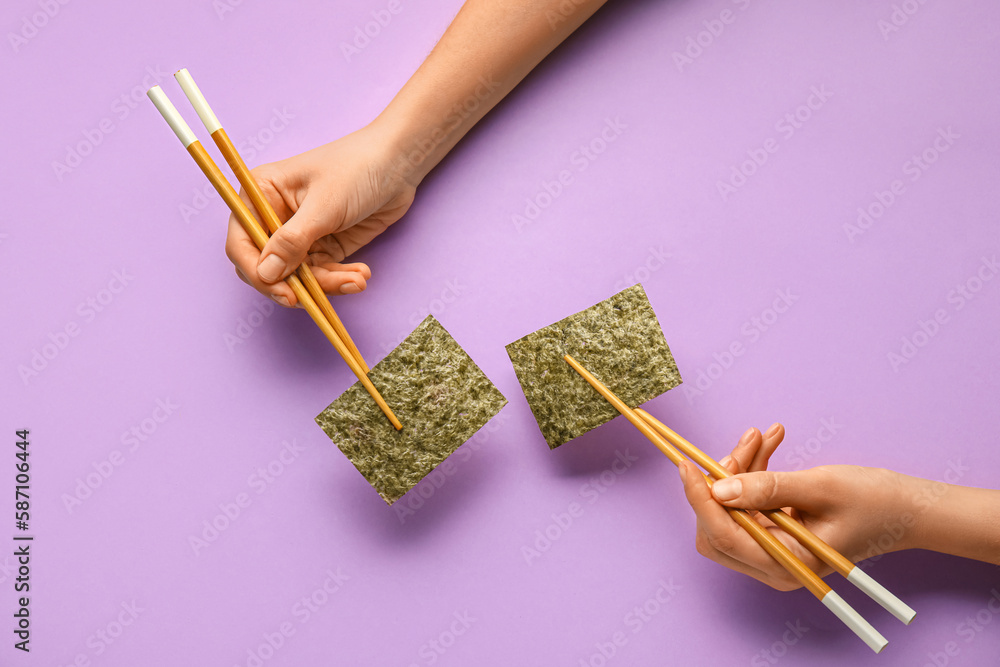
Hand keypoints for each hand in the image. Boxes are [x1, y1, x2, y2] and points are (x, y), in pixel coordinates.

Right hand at [225, 123, 416, 306]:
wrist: (399, 163)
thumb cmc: (356, 168)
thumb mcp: (324, 205)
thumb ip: (293, 241)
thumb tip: (266, 275)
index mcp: (261, 194)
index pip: (242, 242)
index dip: (257, 272)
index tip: (282, 292)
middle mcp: (274, 216)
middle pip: (267, 267)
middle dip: (292, 285)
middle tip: (314, 298)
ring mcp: (300, 234)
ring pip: (298, 276)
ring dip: (326, 285)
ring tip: (357, 279)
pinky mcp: (324, 247)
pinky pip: (322, 275)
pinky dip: (340, 280)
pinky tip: (360, 276)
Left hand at [677, 425, 911, 589]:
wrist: (903, 508)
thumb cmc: (872, 502)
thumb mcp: (820, 487)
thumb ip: (768, 487)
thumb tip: (719, 489)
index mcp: (784, 565)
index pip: (722, 535)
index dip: (699, 500)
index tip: (685, 465)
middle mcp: (772, 564)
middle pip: (717, 525)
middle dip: (722, 480)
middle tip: (746, 444)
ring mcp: (771, 550)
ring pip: (730, 508)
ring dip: (739, 468)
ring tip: (763, 435)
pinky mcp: (773, 532)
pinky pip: (747, 500)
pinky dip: (752, 470)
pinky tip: (769, 441)